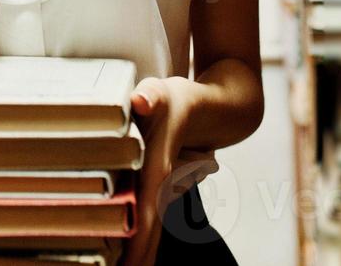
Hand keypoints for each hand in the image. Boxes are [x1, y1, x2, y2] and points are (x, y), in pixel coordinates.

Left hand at [120, 76, 199, 265]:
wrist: (216, 110)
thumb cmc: (182, 100)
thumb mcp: (162, 92)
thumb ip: (150, 96)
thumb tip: (141, 102)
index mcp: (158, 168)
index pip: (146, 213)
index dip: (137, 243)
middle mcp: (163, 186)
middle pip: (148, 232)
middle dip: (136, 258)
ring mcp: (164, 191)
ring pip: (149, 226)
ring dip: (137, 250)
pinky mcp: (162, 190)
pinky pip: (148, 218)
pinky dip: (138, 238)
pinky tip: (123, 254)